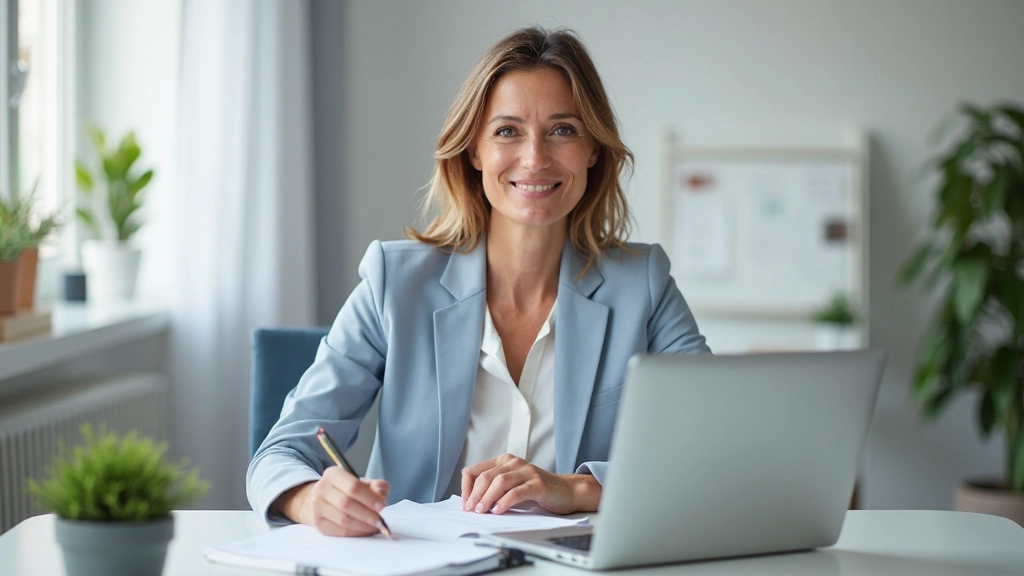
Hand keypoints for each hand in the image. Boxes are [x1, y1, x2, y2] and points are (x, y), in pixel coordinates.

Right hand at [276, 466, 389, 536]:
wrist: (325, 500)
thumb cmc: (349, 491)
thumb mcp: (365, 483)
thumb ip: (377, 486)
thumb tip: (381, 498)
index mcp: (334, 474)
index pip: (353, 486)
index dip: (369, 498)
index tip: (382, 507)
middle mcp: (322, 489)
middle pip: (346, 504)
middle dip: (367, 514)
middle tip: (381, 520)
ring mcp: (317, 507)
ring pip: (343, 520)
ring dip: (363, 526)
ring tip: (375, 527)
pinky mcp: (319, 524)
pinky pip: (340, 531)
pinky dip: (356, 533)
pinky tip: (365, 531)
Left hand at [460, 453, 600, 514]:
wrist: (565, 491)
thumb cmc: (536, 490)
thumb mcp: (511, 486)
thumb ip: (494, 489)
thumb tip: (471, 503)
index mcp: (503, 461)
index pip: (475, 470)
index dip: (466, 487)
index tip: (465, 503)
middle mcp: (513, 463)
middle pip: (486, 477)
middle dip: (475, 495)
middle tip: (471, 510)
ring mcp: (526, 472)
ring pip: (500, 482)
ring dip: (487, 498)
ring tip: (482, 511)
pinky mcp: (537, 484)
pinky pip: (517, 491)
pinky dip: (505, 501)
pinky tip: (499, 510)